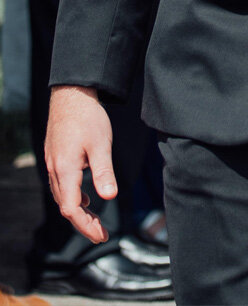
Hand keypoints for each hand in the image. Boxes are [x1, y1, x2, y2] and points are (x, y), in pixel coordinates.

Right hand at [46, 85, 115, 243]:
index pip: (72, 208)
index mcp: (65, 170)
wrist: (71, 96)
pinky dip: (75, 198)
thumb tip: (109, 198)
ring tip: (96, 223)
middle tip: (101, 236)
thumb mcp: (101, 143)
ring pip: (64, 198)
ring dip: (79, 212)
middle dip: (84, 224)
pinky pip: (63, 187)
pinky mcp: (56, 160)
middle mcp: (55, 171)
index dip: (85, 225)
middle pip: (67, 207)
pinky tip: (89, 200)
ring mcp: (53, 166)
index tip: (100, 236)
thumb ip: (104, 171)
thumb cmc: (88, 118)